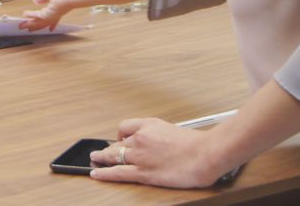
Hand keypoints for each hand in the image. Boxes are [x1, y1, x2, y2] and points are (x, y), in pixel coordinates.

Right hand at [19, 0, 83, 30]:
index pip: (53, 17)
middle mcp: (55, 12)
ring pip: (39, 22)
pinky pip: (37, 16)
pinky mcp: (49, 14)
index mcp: (57, 6)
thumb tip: (36, 0)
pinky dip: (31, 15)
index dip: (51, 23)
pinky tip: (25, 15)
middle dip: (34, 25)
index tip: (49, 28)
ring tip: (21, 26)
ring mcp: (52, 14)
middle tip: (27, 28)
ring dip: (29, 24)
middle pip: (43, 21)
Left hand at [88, 117, 224, 187]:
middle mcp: (140, 138)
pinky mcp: (142, 173)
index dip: (121, 134)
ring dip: (101, 158)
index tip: (120, 139)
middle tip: (101, 151)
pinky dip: (104, 173)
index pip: (126, 126)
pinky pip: (117, 172)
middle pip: (117, 143)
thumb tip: (158, 144)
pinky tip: (96, 173)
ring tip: (94, 159)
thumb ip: (161, 135)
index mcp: (149, 125)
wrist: (205, 154)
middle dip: (109, 148)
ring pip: (113, 156)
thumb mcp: (175, 129)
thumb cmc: (196, 144)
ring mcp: (139, 156)